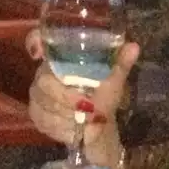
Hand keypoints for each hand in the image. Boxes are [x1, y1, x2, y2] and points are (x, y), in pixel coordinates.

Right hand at [24, 29, 139, 141]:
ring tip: (86, 120)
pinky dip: (62, 126)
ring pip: (43, 102)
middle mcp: (45, 72)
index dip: (34, 41)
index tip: (39, 53)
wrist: (97, 126)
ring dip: (67, 114)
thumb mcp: (114, 81)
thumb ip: (121, 64)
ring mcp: (37, 94)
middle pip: (43, 80)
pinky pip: (43, 119)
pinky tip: (74, 129)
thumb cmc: (104, 97)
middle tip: (88, 106)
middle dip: (67, 96)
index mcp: (62, 58)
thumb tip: (134, 47)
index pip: (38, 39)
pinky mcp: (36, 114)